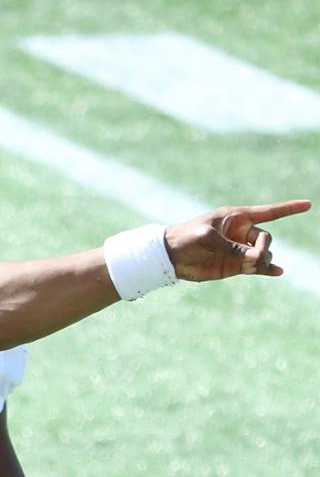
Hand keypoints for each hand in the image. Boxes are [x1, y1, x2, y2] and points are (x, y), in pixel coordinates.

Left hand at [164, 200, 309, 281]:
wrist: (170, 256)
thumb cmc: (186, 238)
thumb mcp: (207, 238)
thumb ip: (231, 248)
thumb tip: (253, 260)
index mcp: (236, 217)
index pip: (268, 212)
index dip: (288, 208)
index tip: (308, 205)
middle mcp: (241, 233)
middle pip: (266, 239)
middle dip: (263, 248)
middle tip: (253, 257)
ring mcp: (239, 250)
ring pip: (263, 255)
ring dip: (261, 261)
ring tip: (250, 265)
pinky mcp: (235, 266)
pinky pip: (256, 268)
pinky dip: (267, 270)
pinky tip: (278, 272)